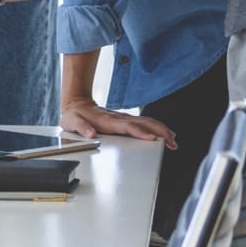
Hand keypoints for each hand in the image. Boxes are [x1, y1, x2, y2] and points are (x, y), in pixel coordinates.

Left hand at [58, 96, 176, 147]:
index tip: (152, 138)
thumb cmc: (74, 115)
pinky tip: (163, 134)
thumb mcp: (72, 122)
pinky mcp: (125, 121)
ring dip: (161, 130)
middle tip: (172, 141)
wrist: (76, 104)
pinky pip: (144, 123)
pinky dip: (156, 128)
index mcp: (108, 121)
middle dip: (159, 131)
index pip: (128, 127)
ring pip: (146, 122)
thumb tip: (91, 134)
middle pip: (143, 123)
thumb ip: (82, 128)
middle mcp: (118, 119)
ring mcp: (123, 119)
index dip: (140, 132)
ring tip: (173, 140)